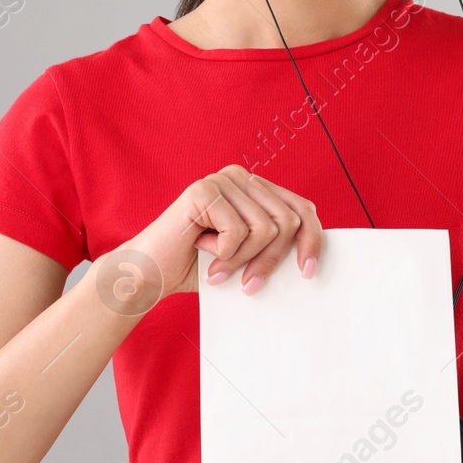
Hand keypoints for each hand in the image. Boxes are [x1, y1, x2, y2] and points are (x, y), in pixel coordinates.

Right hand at [99, 165, 322, 314]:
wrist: (150, 274)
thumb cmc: (198, 267)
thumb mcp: (248, 256)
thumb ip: (274, 246)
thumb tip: (312, 259)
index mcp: (254, 188)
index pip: (302, 208)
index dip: (312, 241)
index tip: (307, 273)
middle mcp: (240, 177)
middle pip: (287, 222)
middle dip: (270, 261)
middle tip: (249, 285)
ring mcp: (221, 179)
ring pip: (265, 229)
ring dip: (242, 260)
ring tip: (218, 268)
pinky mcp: (203, 190)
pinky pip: (238, 232)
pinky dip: (223, 254)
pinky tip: (201, 250)